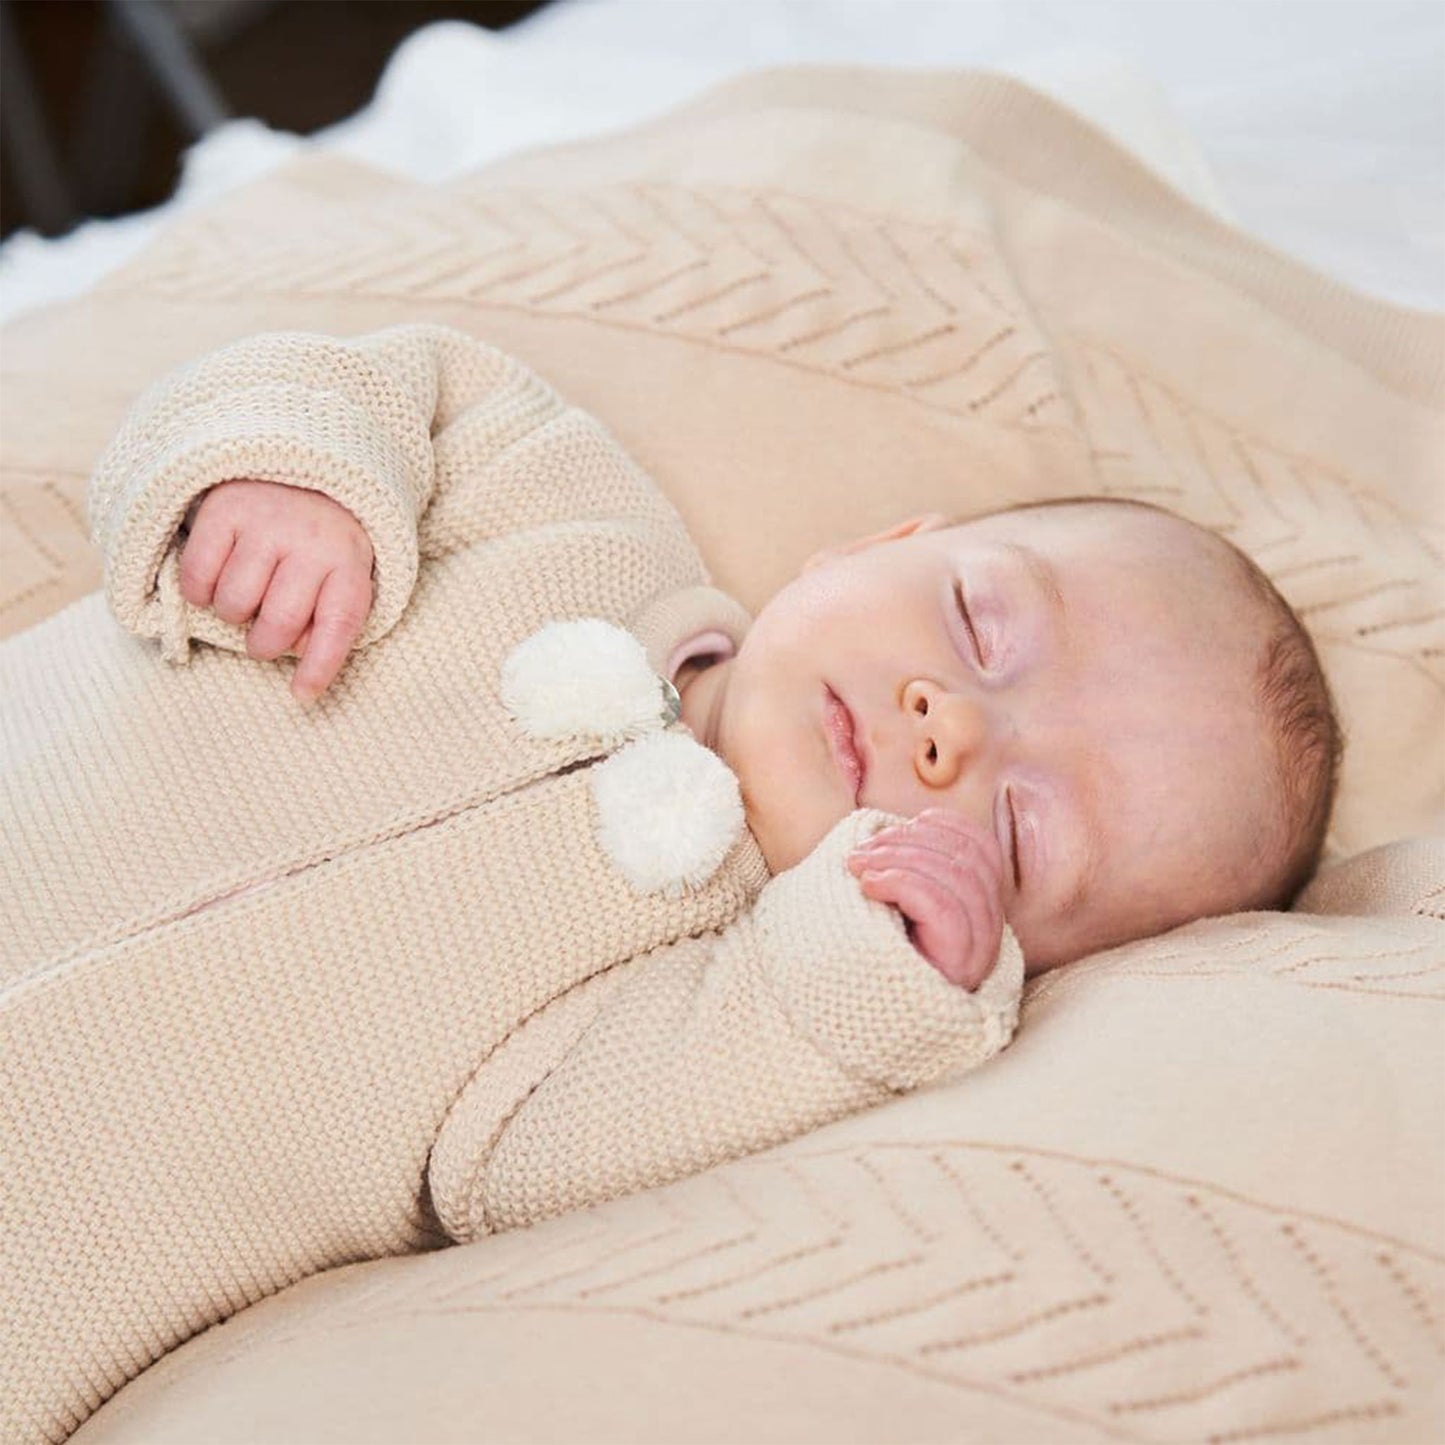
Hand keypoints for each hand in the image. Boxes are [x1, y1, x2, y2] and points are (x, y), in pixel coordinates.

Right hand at [178, 479, 373, 703]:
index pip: (339, 625)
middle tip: (263, 635)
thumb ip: (331, 617)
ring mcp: (267, 523)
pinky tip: (216, 579)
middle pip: (278, 624)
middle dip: (264, 645)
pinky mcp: (225, 509)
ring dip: (232, 615)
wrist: (302, 461)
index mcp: (349, 563)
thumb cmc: (323, 537)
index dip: (319, 666)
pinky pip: (198, 577)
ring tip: (246, 595)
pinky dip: (199, 592)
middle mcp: (311, 542)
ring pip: (234, 604)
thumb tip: (302, 668)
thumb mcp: (346, 571)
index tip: (302, 695)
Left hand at [846, 809, 1004, 990]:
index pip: (981, 847)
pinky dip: (902, 884)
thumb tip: (888, 830)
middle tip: (862, 852)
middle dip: (907, 842)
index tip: (897, 828)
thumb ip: (907, 871)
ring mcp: (979, 947)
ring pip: (955, 877)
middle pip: (965, 857)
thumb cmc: (877, 956)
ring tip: (859, 868)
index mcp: (981, 906)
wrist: (865, 1017)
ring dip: (899, 859)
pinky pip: (942, 905)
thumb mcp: (896, 907)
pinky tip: (871, 887)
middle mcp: (990, 927)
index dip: (942, 826)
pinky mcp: (961, 961)